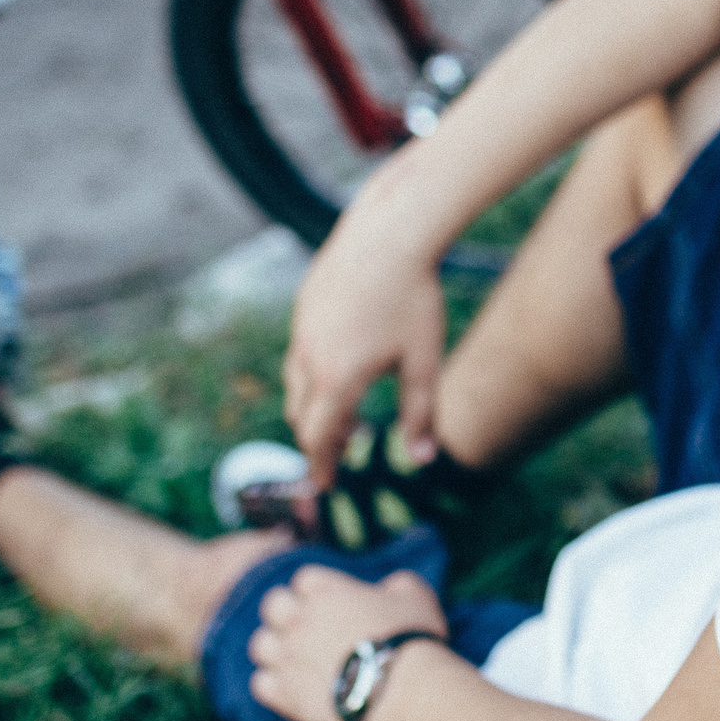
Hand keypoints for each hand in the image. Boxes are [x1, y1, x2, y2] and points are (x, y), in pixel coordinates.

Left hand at [244, 564, 448, 720]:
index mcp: (323, 590)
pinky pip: (260, 684)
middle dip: (286, 613)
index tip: (333, 604)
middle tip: (308, 627)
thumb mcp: (414, 595)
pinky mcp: (285, 694)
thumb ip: (396, 584)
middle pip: (272, 605)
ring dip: (275, 649)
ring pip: (259, 645)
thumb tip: (390, 587)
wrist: (401, 689)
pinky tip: (292, 686)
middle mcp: (297, 619)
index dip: (317, 591)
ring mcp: (287, 657)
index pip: (305, 579)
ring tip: (296, 659)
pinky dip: (272, 684)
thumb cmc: (410, 638)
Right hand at [282, 152, 448, 494]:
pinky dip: (312, 375)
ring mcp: (301, 330)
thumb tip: (424, 459)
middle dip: (317, 441)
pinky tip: (342, 368)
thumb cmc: (413, 298)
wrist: (391, 234)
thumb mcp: (422, 361)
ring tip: (344, 417)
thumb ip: (420, 413)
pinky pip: (299, 354)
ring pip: (295, 385)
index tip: (326, 486)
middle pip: (302, 417)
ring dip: (314, 408)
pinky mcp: (303, 306)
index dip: (322, 467)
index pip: (319, 440)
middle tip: (339, 455)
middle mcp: (309, 358)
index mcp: (337, 379)